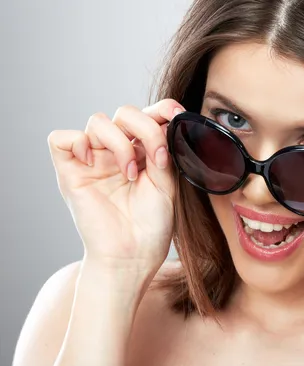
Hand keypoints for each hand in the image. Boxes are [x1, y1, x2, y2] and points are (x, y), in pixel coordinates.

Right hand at [48, 99, 184, 276]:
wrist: (134, 255)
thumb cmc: (152, 225)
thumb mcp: (167, 183)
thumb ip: (165, 150)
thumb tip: (167, 122)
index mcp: (142, 152)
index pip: (148, 115)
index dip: (162, 109)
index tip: (178, 116)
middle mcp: (116, 151)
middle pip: (125, 112)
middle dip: (146, 128)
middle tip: (156, 160)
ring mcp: (92, 160)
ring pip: (98, 120)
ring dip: (120, 142)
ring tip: (130, 173)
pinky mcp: (70, 172)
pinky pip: (61, 139)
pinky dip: (79, 143)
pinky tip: (96, 164)